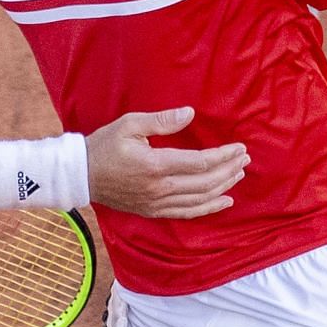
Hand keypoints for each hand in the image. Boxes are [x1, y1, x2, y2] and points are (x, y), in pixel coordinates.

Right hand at [86, 107, 248, 218]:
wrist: (81, 175)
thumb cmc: (104, 145)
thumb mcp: (130, 124)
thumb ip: (162, 120)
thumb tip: (190, 113)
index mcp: (155, 165)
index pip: (200, 163)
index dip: (223, 156)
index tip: (239, 147)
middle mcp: (160, 188)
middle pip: (206, 183)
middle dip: (229, 170)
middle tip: (245, 159)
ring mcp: (157, 203)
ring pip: (200, 199)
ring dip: (223, 187)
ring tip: (239, 174)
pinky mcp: (153, 211)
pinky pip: (187, 213)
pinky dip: (209, 208)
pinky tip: (224, 201)